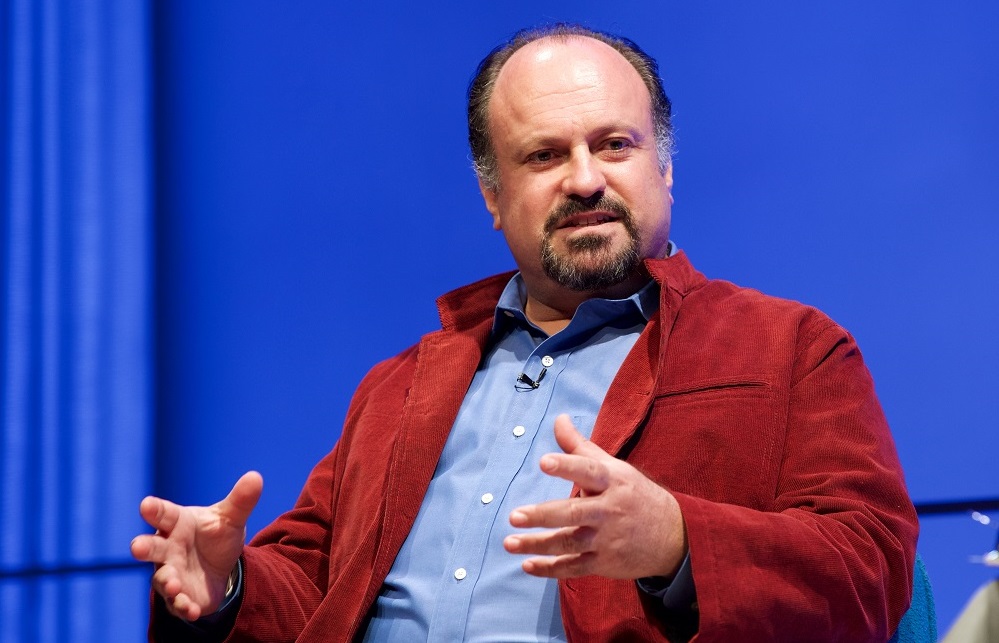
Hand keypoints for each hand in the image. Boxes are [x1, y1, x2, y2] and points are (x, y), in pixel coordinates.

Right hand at [130, 471, 262, 620]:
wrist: (222, 566)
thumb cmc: (216, 534)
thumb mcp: (231, 517)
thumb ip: (241, 500)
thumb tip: (256, 477)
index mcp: (177, 523)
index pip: (164, 514)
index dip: (154, 509)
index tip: (146, 505)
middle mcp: (167, 549)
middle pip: (151, 546)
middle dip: (143, 547)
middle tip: (137, 547)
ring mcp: (171, 573)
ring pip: (162, 578)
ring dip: (167, 582)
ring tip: (174, 584)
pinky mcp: (179, 596)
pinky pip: (177, 603)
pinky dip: (182, 606)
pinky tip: (191, 609)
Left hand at [503, 415, 686, 579]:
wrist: (673, 535)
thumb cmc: (634, 494)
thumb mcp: (614, 467)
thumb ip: (580, 447)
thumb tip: (558, 419)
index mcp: (613, 481)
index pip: (588, 471)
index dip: (566, 466)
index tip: (544, 461)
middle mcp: (610, 510)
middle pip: (573, 512)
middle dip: (542, 515)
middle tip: (514, 516)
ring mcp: (607, 539)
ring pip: (569, 542)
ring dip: (538, 545)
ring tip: (509, 542)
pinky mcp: (604, 563)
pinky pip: (574, 567)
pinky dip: (550, 568)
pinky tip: (527, 565)